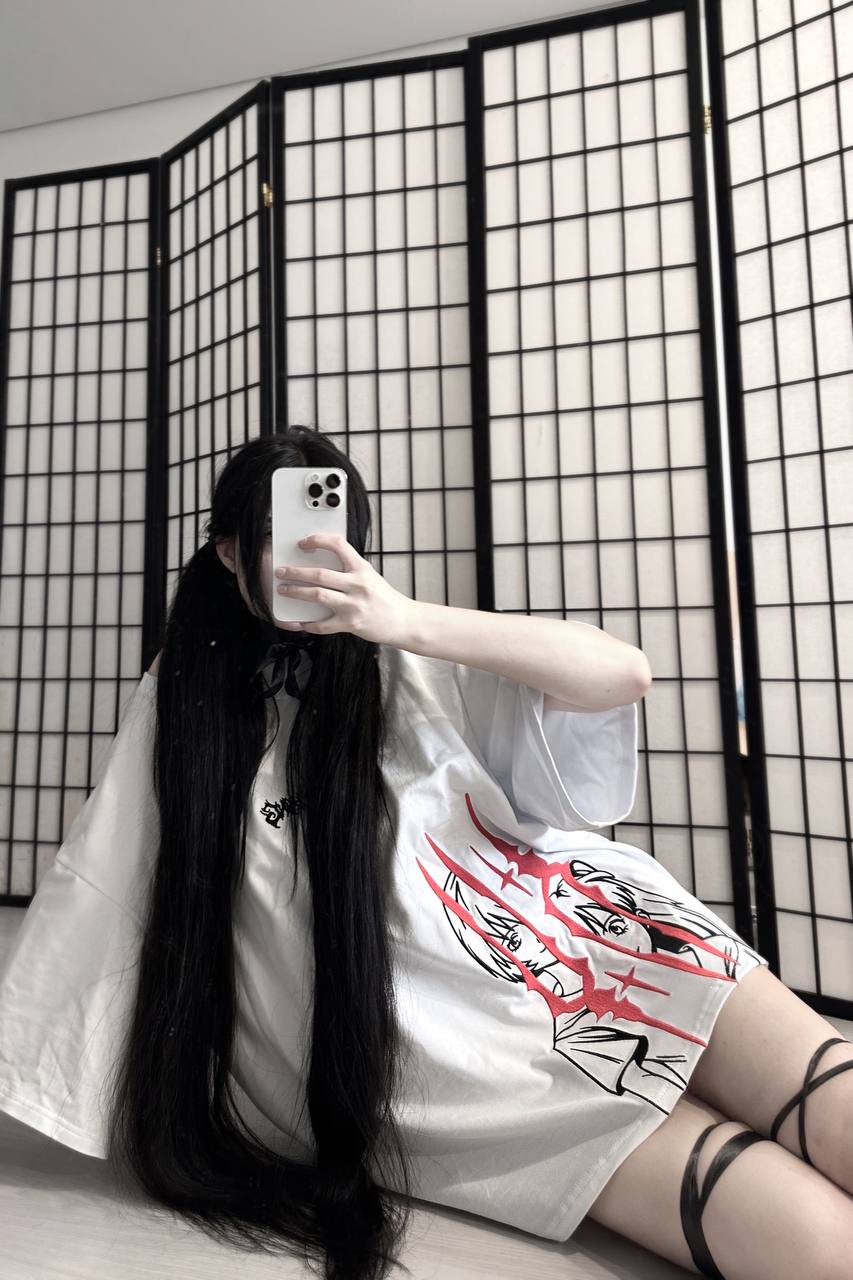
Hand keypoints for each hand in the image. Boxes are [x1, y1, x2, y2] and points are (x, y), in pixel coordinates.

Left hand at [273, 532, 418, 646]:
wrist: (405, 621)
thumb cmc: (385, 599)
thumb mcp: (370, 576)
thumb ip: (350, 570)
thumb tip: (321, 565)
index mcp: (362, 568)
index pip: (338, 545)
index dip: (318, 541)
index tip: (303, 543)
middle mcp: (357, 584)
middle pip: (319, 574)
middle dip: (295, 572)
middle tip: (281, 571)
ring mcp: (354, 605)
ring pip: (317, 595)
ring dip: (296, 592)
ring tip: (283, 590)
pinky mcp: (351, 624)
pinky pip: (323, 625)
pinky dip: (309, 624)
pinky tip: (300, 622)